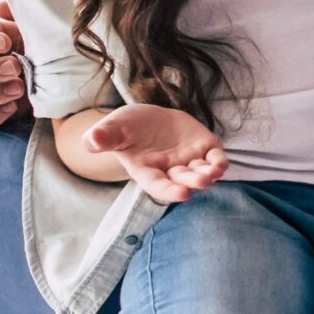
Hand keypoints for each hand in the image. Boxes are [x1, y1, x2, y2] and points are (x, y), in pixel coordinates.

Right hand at [87, 104, 227, 203]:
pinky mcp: (202, 148)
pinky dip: (219, 162)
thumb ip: (102, 137)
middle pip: (182, 180)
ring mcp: (188, 160)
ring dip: (208, 174)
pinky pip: (214, 158)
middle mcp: (168, 170)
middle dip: (192, 181)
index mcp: (145, 171)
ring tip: (214, 172)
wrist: (144, 118)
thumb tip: (92, 140)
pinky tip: (222, 164)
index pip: (157, 185)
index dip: (169, 191)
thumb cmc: (123, 128)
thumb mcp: (110, 130)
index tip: (183, 194)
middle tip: (201, 181)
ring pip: (200, 171)